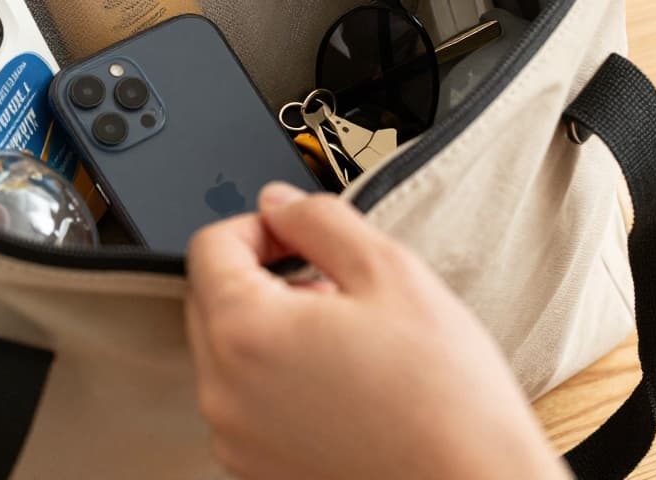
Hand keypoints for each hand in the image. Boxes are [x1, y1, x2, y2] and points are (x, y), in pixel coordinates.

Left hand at [186, 183, 569, 479]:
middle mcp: (224, 392)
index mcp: (244, 333)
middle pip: (211, 296)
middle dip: (261, 273)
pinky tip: (340, 378)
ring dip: (271, 324)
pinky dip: (277, 374)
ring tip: (344, 334)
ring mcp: (238, 439)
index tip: (298, 233)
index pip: (209, 247)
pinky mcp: (260, 468)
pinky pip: (246, 397)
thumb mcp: (387, 270)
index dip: (259, 225)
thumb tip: (277, 202)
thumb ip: (317, 218)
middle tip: (331, 282)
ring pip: (228, 347)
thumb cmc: (445, 400)